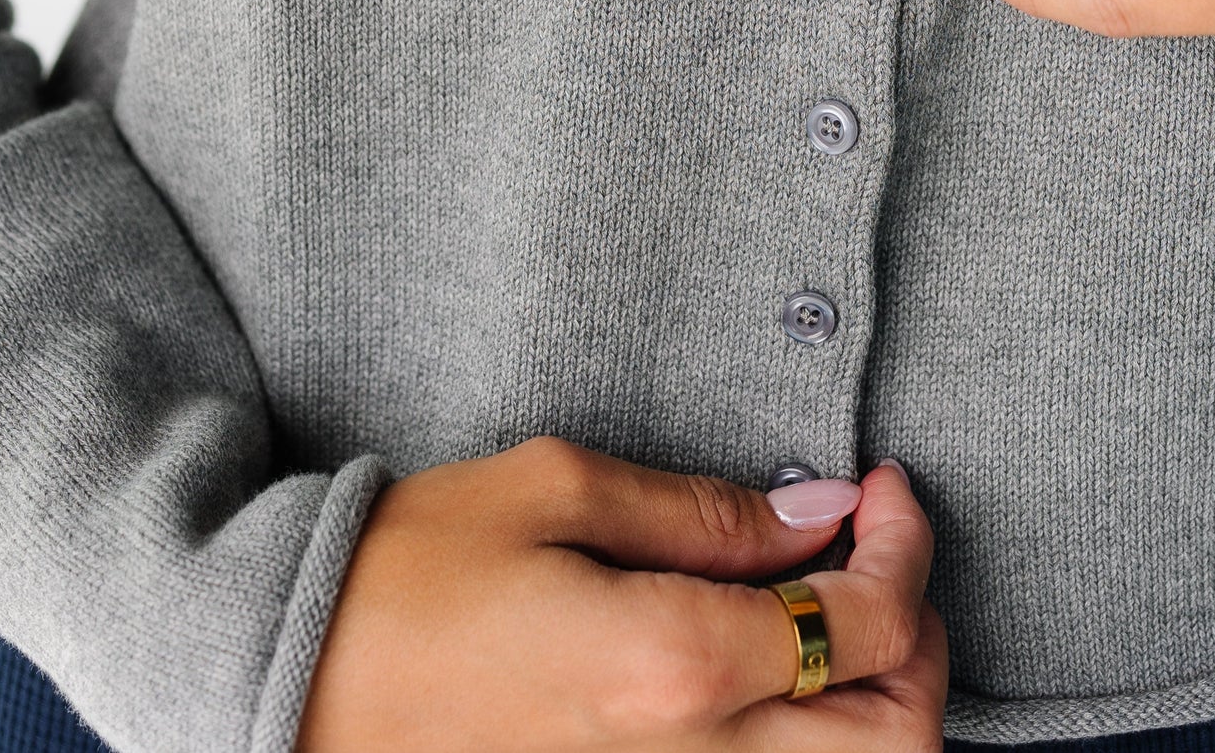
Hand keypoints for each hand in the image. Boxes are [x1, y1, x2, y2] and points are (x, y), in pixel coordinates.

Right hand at [296, 446, 942, 752]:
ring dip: (881, 706)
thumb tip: (820, 513)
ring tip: (844, 615)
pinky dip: (810, 748)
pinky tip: (778, 678)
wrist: (294, 680)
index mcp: (674, 666)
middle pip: (896, 742)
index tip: (884, 488)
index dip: (906, 547)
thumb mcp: (559, 490)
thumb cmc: (414, 571)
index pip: (869, 626)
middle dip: (920, 641)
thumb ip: (706, 510)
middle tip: (884, 557)